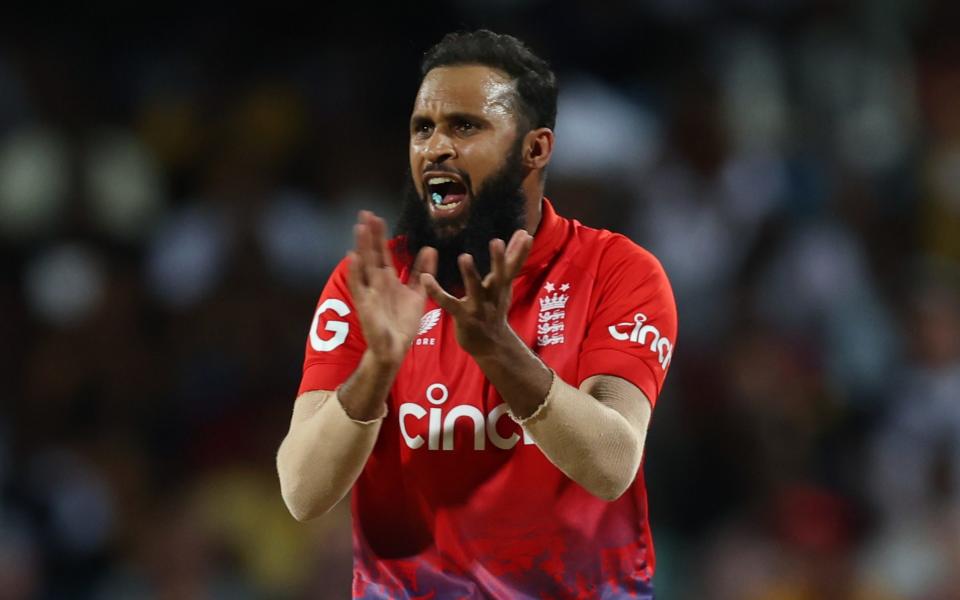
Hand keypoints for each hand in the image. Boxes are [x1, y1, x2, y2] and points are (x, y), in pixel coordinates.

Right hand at [346, 211, 436, 365]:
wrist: (396, 348)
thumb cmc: (404, 322)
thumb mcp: (418, 293)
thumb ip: (423, 272)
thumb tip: (430, 249)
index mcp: (388, 279)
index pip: (383, 252)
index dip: (380, 235)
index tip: (377, 217)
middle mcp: (376, 282)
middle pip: (372, 253)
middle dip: (369, 235)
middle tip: (365, 213)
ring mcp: (369, 292)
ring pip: (364, 265)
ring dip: (360, 247)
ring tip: (359, 227)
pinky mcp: (364, 304)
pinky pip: (358, 285)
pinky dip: (354, 272)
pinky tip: (351, 256)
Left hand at [421, 229, 533, 356]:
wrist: (492, 345)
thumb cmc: (496, 309)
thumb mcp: (505, 286)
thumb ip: (512, 261)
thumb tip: (524, 235)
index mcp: (502, 287)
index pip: (513, 267)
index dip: (520, 252)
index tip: (526, 234)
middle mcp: (492, 296)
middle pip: (499, 276)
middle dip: (499, 260)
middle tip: (497, 241)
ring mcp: (478, 307)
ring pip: (474, 289)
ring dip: (470, 274)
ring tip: (465, 256)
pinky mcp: (462, 316)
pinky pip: (447, 302)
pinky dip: (436, 291)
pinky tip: (425, 278)